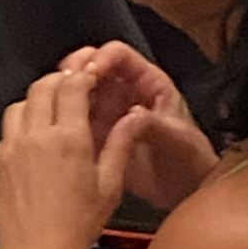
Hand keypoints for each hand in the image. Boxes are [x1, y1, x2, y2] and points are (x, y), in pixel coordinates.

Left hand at [0, 70, 129, 248]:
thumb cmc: (77, 227)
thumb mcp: (110, 186)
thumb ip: (120, 144)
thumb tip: (134, 117)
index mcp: (69, 139)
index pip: (72, 86)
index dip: (80, 75)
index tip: (87, 76)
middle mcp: (36, 137)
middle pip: (42, 86)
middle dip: (58, 80)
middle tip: (69, 87)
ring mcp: (11, 148)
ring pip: (19, 104)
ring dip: (35, 102)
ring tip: (49, 114)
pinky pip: (5, 132)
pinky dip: (19, 129)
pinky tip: (31, 143)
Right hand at [59, 42, 217, 208]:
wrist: (186, 193)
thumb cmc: (191, 161)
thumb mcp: (177, 141)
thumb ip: (154, 124)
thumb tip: (131, 113)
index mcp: (148, 82)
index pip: (119, 55)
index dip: (102, 58)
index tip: (89, 72)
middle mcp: (124, 90)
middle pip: (93, 64)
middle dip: (76, 68)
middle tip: (64, 82)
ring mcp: (108, 111)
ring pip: (80, 89)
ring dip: (65, 90)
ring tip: (56, 102)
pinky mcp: (97, 132)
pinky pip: (75, 117)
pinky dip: (64, 117)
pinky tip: (59, 125)